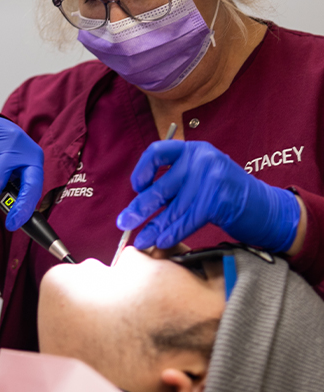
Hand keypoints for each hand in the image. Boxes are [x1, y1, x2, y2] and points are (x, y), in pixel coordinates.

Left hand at [117, 140, 300, 251]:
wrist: (267, 208)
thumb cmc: (229, 195)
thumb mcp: (203, 175)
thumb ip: (177, 180)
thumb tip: (141, 201)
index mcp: (194, 150)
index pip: (157, 151)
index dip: (142, 169)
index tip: (137, 187)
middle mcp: (201, 159)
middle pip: (160, 185)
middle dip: (140, 207)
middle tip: (124, 222)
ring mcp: (210, 179)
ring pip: (172, 208)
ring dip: (153, 227)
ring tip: (141, 240)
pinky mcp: (217, 200)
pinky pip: (186, 220)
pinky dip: (172, 233)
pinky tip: (161, 242)